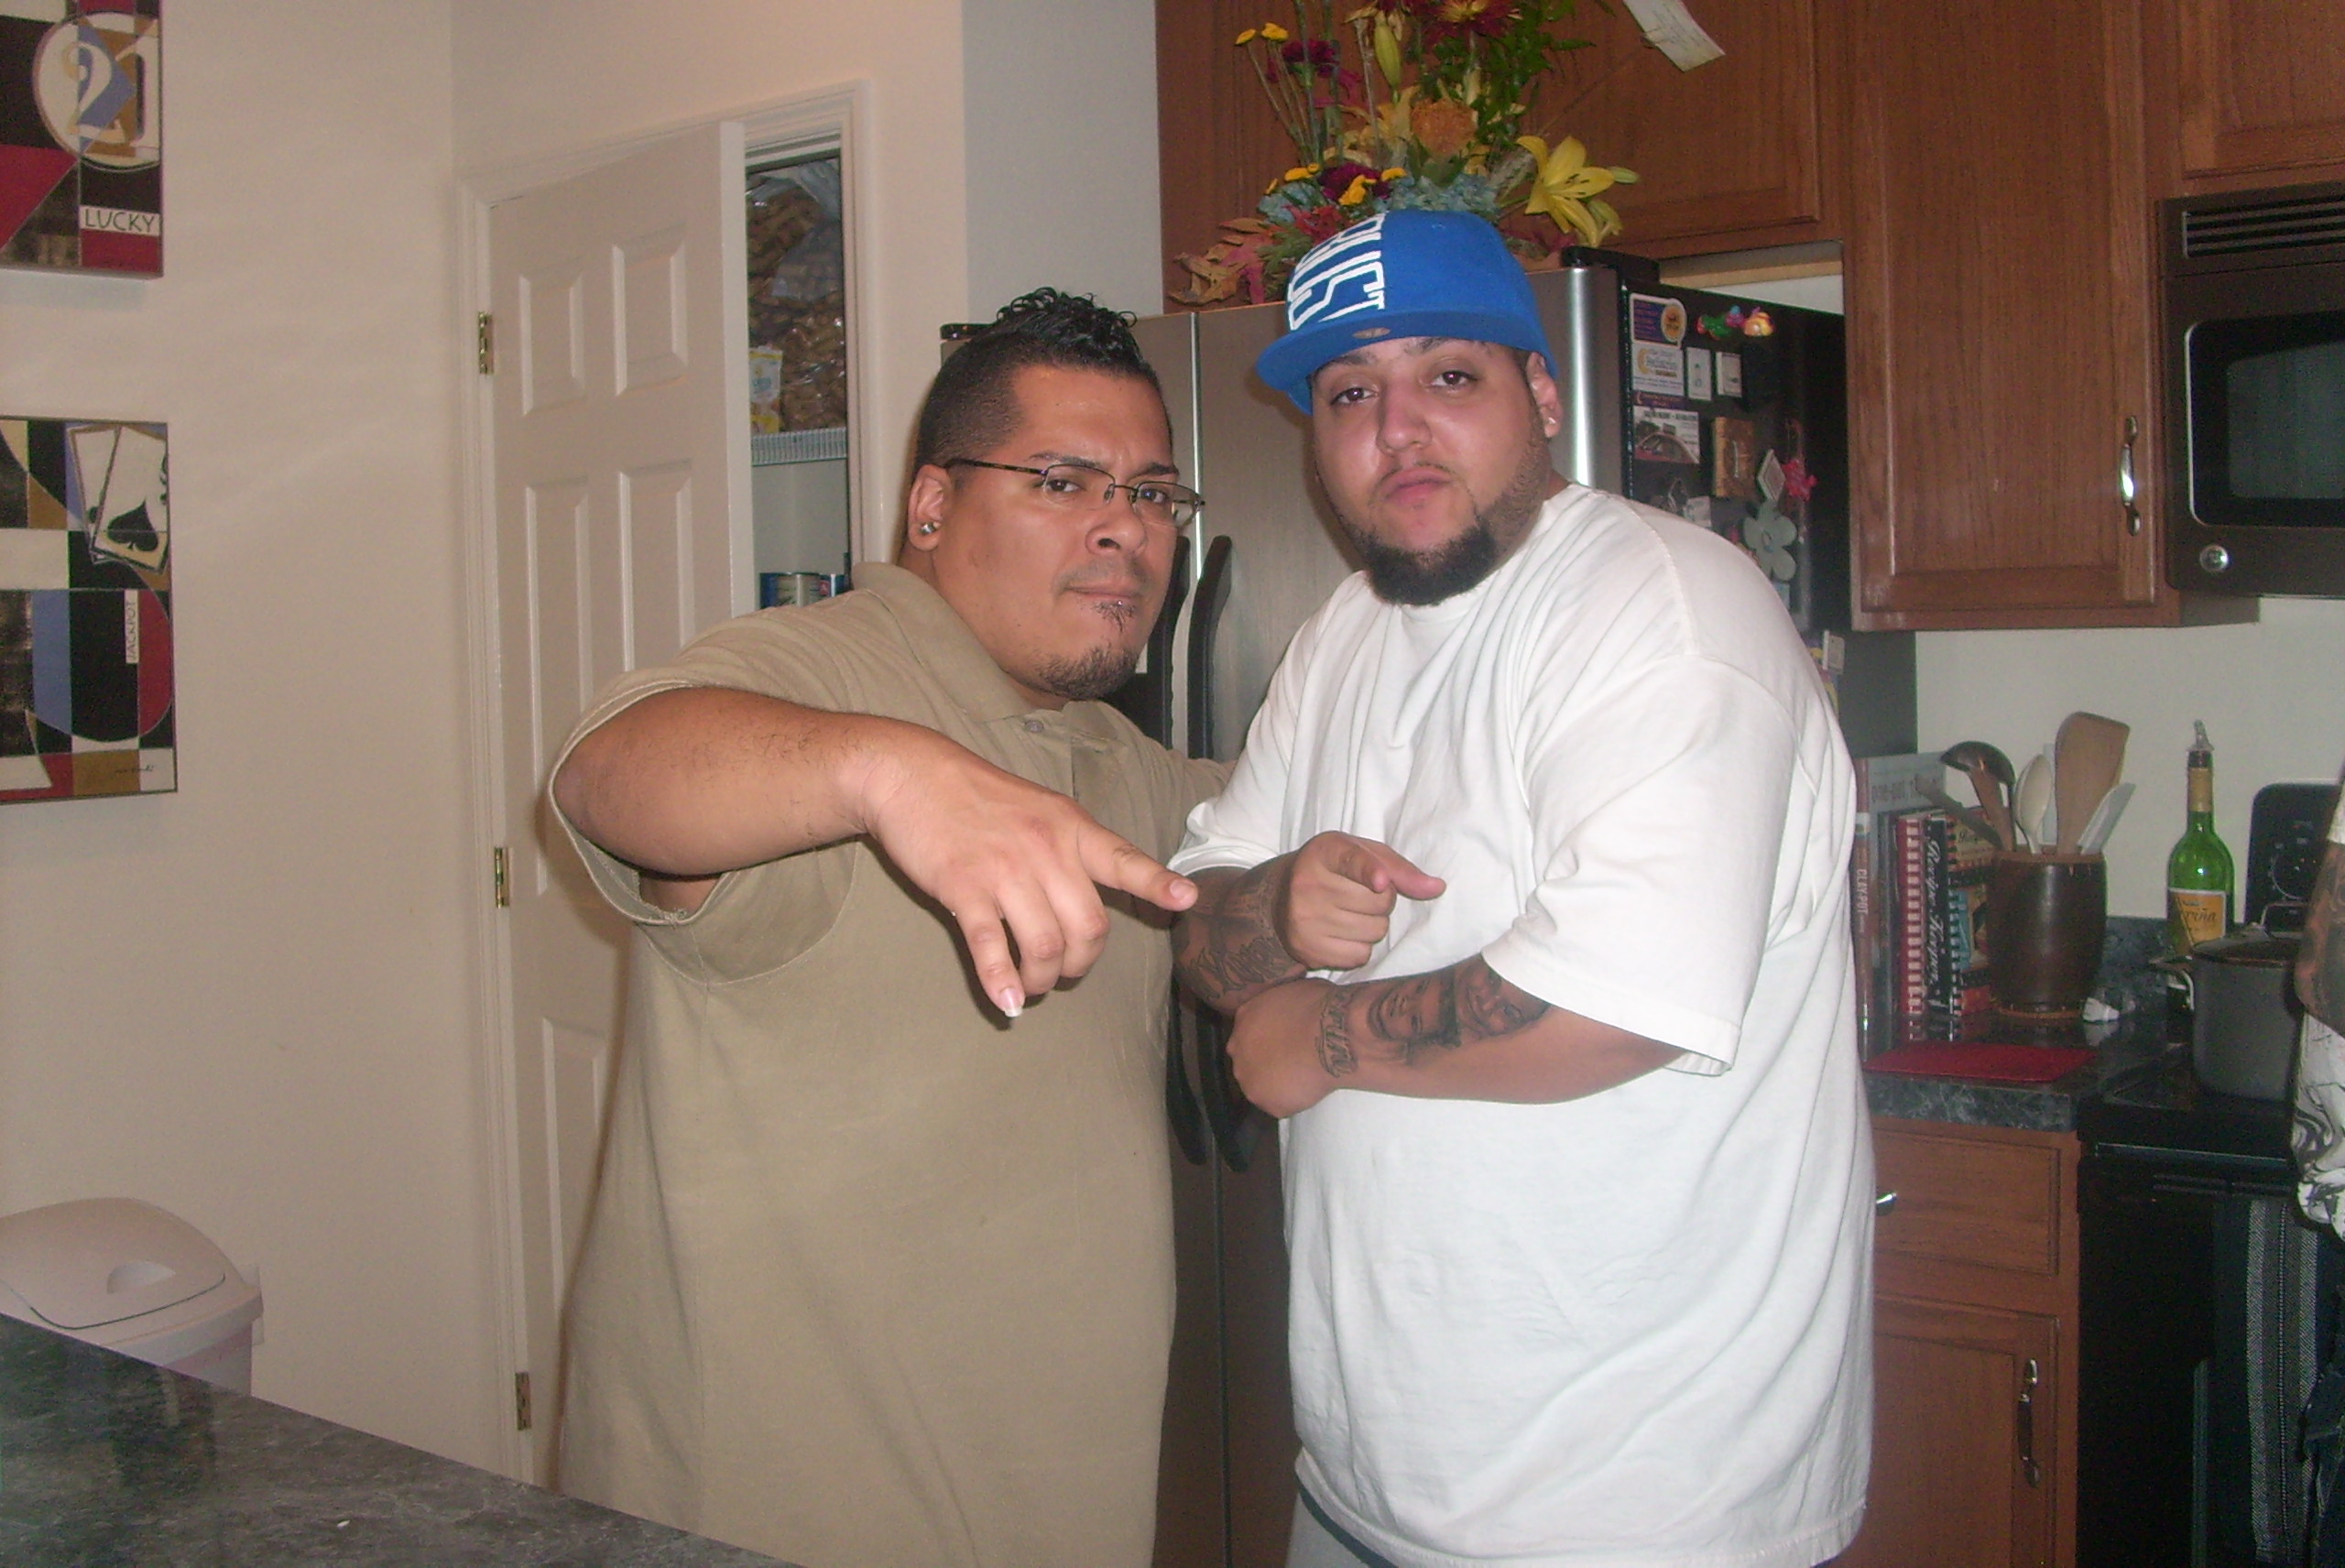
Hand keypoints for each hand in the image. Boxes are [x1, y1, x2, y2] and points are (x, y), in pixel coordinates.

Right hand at [858, 727, 1194, 1015]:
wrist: (912, 775)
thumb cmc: (979, 797)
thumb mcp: (1040, 808)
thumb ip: (1068, 848)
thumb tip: (1086, 899)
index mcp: (1071, 828)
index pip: (1123, 860)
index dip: (1156, 883)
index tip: (1187, 899)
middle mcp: (1046, 850)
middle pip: (1088, 927)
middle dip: (1081, 964)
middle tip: (1064, 972)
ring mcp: (1006, 870)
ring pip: (1045, 945)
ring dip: (1042, 980)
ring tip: (1032, 986)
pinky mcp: (964, 888)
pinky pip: (992, 946)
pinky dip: (1001, 981)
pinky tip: (1005, 1002)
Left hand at [1227, 978, 1342, 1117]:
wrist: (1330, 1037)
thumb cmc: (1319, 1007)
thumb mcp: (1293, 991)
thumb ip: (1281, 1006)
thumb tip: (1290, 1008)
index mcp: (1245, 1017)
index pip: (1248, 1032)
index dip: (1267, 1039)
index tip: (1285, 1041)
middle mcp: (1238, 1048)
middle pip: (1248, 1060)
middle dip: (1266, 1062)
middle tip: (1292, 1061)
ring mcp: (1250, 1079)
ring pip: (1260, 1086)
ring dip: (1276, 1083)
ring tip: (1302, 1078)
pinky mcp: (1268, 1103)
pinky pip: (1280, 1105)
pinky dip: (1292, 1101)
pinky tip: (1309, 1090)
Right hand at [1278, 832, 1445, 970]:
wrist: (1281, 899)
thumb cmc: (1335, 870)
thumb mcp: (1364, 855)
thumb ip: (1400, 869)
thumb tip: (1437, 888)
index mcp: (1324, 852)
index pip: (1351, 861)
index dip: (1369, 871)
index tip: (1381, 881)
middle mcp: (1308, 884)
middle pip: (1380, 902)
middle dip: (1382, 901)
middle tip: (1360, 894)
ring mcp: (1305, 920)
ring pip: (1375, 931)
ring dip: (1373, 925)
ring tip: (1349, 913)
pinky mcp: (1307, 949)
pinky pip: (1361, 955)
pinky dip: (1360, 947)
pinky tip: (1341, 933)